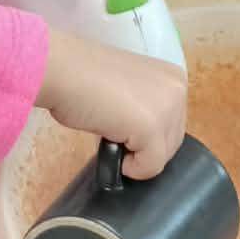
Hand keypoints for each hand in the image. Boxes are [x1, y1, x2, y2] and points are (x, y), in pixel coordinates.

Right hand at [38, 32, 186, 178]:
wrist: (62, 70)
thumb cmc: (83, 76)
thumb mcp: (128, 88)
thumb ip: (146, 106)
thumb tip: (144, 137)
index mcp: (173, 77)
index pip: (173, 123)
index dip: (147, 133)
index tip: (122, 123)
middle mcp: (177, 89)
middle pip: (171, 141)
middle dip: (144, 147)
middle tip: (113, 131)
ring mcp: (167, 108)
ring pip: (162, 156)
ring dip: (135, 155)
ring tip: (109, 134)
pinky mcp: (152, 128)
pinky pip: (150, 166)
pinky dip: (130, 168)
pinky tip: (110, 146)